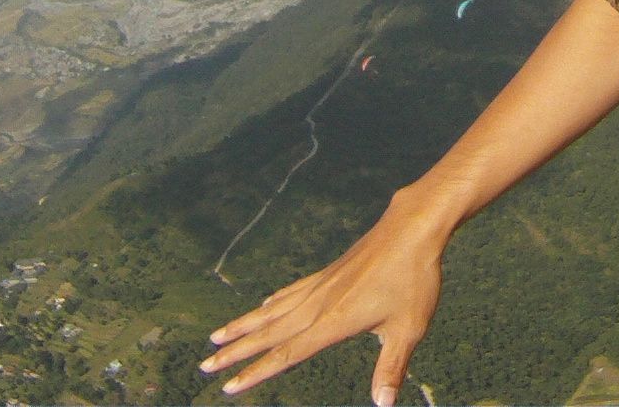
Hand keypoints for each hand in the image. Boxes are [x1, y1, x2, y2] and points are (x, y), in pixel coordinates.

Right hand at [204, 190, 448, 404]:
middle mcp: (318, 304)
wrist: (412, 229)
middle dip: (235, 352)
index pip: (285, 354)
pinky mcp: (329, 273)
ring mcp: (321, 285)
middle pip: (268, 333)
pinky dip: (273, 303)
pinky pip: (292, 292)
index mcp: (332, 321)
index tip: (227, 386)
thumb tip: (383, 405)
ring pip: (273, 311)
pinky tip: (265, 305)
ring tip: (218, 336)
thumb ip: (391, 368)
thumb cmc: (414, 280)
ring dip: (244, 325)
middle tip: (205, 366)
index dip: (255, 373)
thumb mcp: (408, 329)